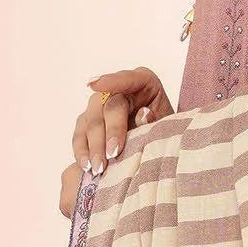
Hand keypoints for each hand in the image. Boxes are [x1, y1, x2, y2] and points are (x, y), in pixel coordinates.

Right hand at [58, 65, 173, 216]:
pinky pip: (80, 135)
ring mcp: (100, 105)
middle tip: (112, 155)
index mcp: (143, 82)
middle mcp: (118, 90)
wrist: (158, 148)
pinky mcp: (88, 122)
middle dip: (108, 132)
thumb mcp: (167, 126)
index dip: (111, 81)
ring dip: (93, 146)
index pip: (127, 79)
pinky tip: (86, 165)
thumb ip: (155, 120)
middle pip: (107, 106)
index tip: (94, 84)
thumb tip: (143, 114)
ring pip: (90, 121)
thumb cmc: (165, 133)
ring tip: (98, 168)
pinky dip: (82, 151)